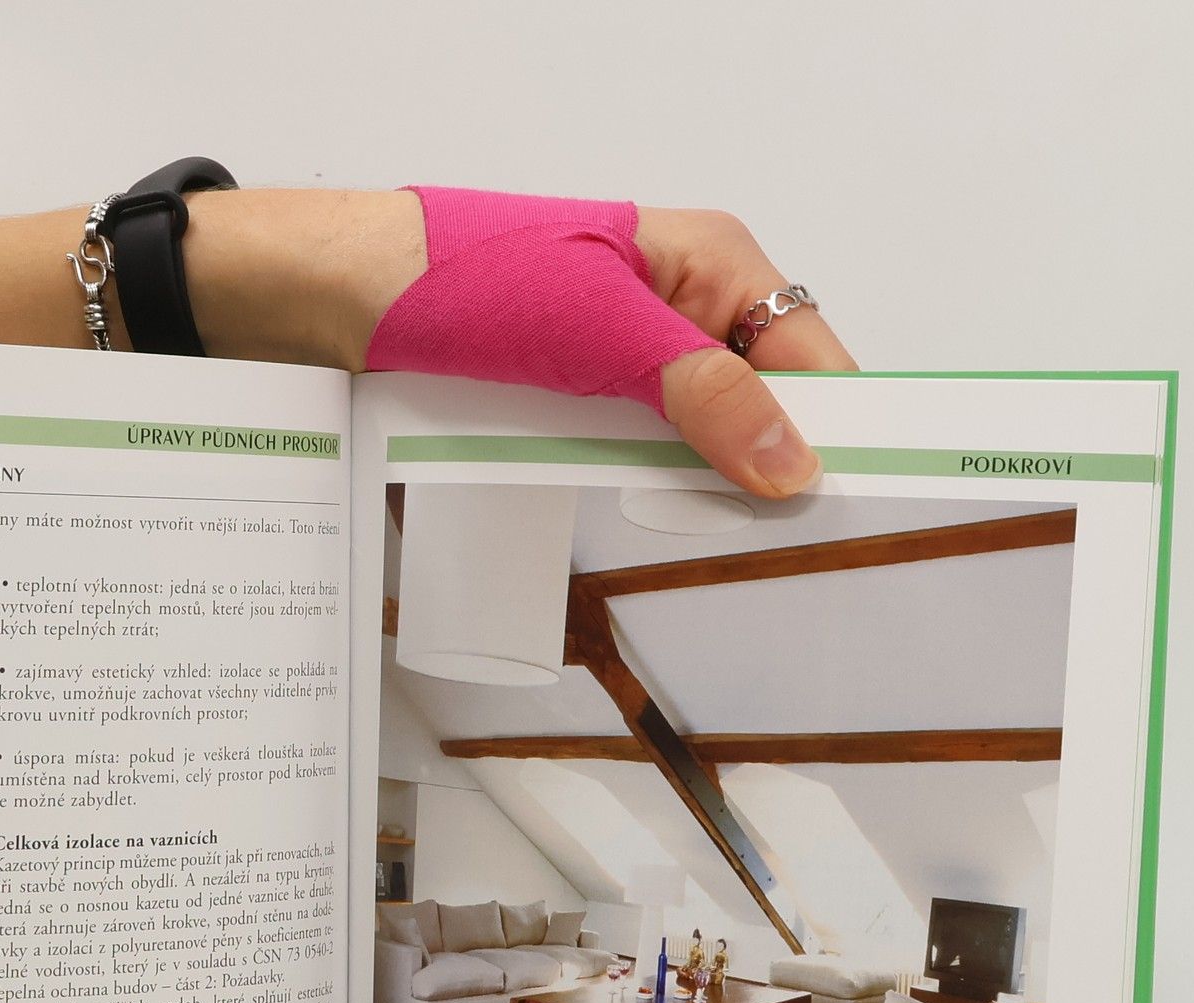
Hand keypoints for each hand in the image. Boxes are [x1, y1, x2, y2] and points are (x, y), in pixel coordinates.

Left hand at [190, 189, 854, 499]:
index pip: (809, 352)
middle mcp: (681, 307)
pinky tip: (658, 525)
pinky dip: (651, 487)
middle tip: (783, 546)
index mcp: (710, 262)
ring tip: (729, 549)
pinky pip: (639, 451)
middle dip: (771, 466)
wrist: (347, 297)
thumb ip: (698, 392)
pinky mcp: (581, 396)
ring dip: (708, 486)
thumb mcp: (600, 333)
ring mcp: (630, 356)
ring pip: (699, 435)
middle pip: (760, 402)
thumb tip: (789, 462)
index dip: (834, 426)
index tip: (847, 504)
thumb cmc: (469, 280)